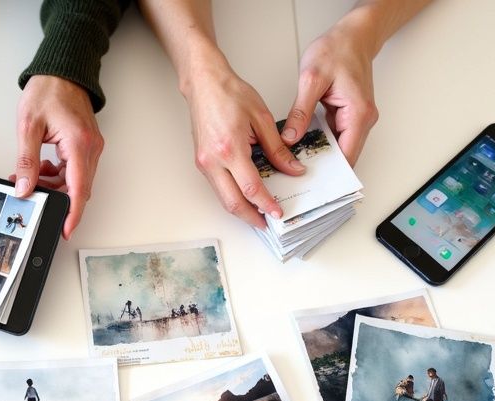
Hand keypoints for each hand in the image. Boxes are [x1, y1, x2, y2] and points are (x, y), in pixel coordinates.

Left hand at [13, 75, 103, 239]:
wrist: (62, 71)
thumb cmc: (48, 90)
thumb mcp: (28, 127)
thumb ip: (26, 161)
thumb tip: (24, 187)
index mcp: (79, 144)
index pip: (79, 188)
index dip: (72, 213)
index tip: (66, 229)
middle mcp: (91, 148)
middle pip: (78, 188)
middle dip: (57, 198)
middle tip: (33, 199)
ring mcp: (92, 146)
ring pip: (76, 180)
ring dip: (55, 186)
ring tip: (31, 180)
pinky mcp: (87, 145)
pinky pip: (76, 170)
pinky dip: (59, 175)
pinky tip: (42, 169)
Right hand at [184, 62, 301, 227]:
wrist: (204, 84)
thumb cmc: (229, 94)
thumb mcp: (262, 119)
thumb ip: (278, 148)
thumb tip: (292, 169)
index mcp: (230, 148)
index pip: (251, 188)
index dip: (266, 204)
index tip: (278, 212)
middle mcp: (212, 160)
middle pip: (232, 202)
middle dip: (251, 217)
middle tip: (267, 224)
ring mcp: (204, 163)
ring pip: (223, 198)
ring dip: (241, 209)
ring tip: (259, 214)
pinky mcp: (202, 162)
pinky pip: (218, 187)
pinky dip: (232, 196)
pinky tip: (245, 196)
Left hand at [281, 24, 378, 166]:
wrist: (352, 35)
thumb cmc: (338, 50)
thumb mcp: (311, 80)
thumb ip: (300, 111)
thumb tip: (290, 137)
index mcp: (358, 114)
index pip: (347, 156)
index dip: (330, 174)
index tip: (312, 186)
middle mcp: (362, 120)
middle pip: (344, 157)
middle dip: (323, 170)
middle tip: (297, 180)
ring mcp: (357, 119)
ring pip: (339, 149)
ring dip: (321, 158)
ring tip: (296, 167)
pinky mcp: (348, 116)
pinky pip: (336, 137)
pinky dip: (321, 144)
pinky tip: (303, 148)